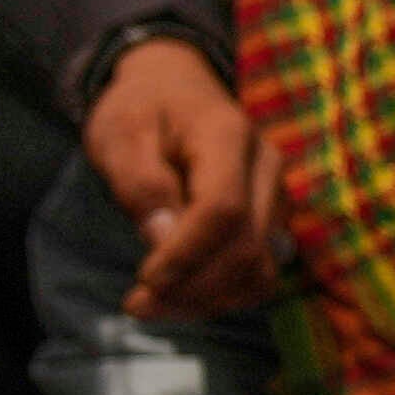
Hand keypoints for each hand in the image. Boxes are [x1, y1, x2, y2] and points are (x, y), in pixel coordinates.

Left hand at [81, 37, 274, 314]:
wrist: (172, 88)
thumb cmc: (139, 110)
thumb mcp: (119, 136)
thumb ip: (141, 184)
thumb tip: (164, 240)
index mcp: (227, 135)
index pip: (222, 209)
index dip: (186, 254)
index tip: (144, 282)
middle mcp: (266, 167)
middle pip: (246, 246)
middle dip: (193, 287)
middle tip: (136, 306)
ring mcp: (276, 195)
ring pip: (259, 267)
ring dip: (209, 299)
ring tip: (154, 305)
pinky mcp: (271, 219)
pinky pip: (259, 270)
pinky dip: (223, 294)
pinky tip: (182, 295)